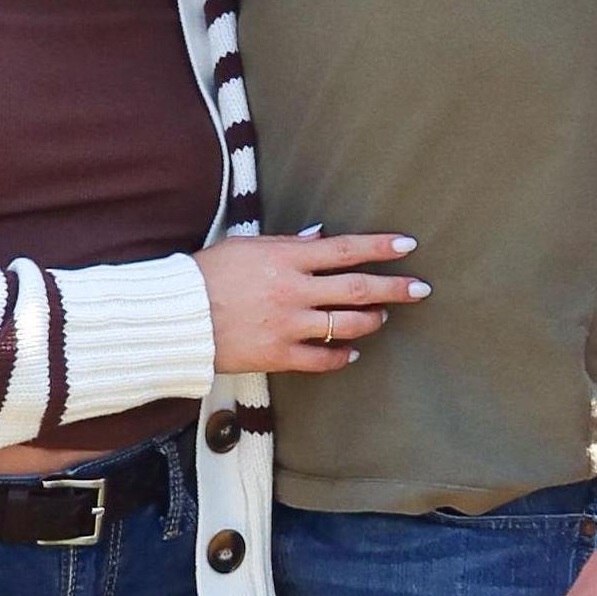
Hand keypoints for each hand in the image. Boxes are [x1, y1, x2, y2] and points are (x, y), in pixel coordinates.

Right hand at [195, 230, 424, 374]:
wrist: (176, 317)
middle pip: (357, 288)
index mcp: (285, 259)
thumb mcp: (245, 246)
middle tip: (420, 289)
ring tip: (381, 316)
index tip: (407, 245)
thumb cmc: (206, 274)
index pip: (345, 249)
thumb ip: (287, 243)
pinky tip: (352, 352)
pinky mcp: (278, 356)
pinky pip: (322, 359)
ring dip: (370, 320)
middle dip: (394, 288)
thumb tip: (320, 236)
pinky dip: (341, 356)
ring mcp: (288, 326)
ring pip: (346, 325)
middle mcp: (293, 291)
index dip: (380, 246)